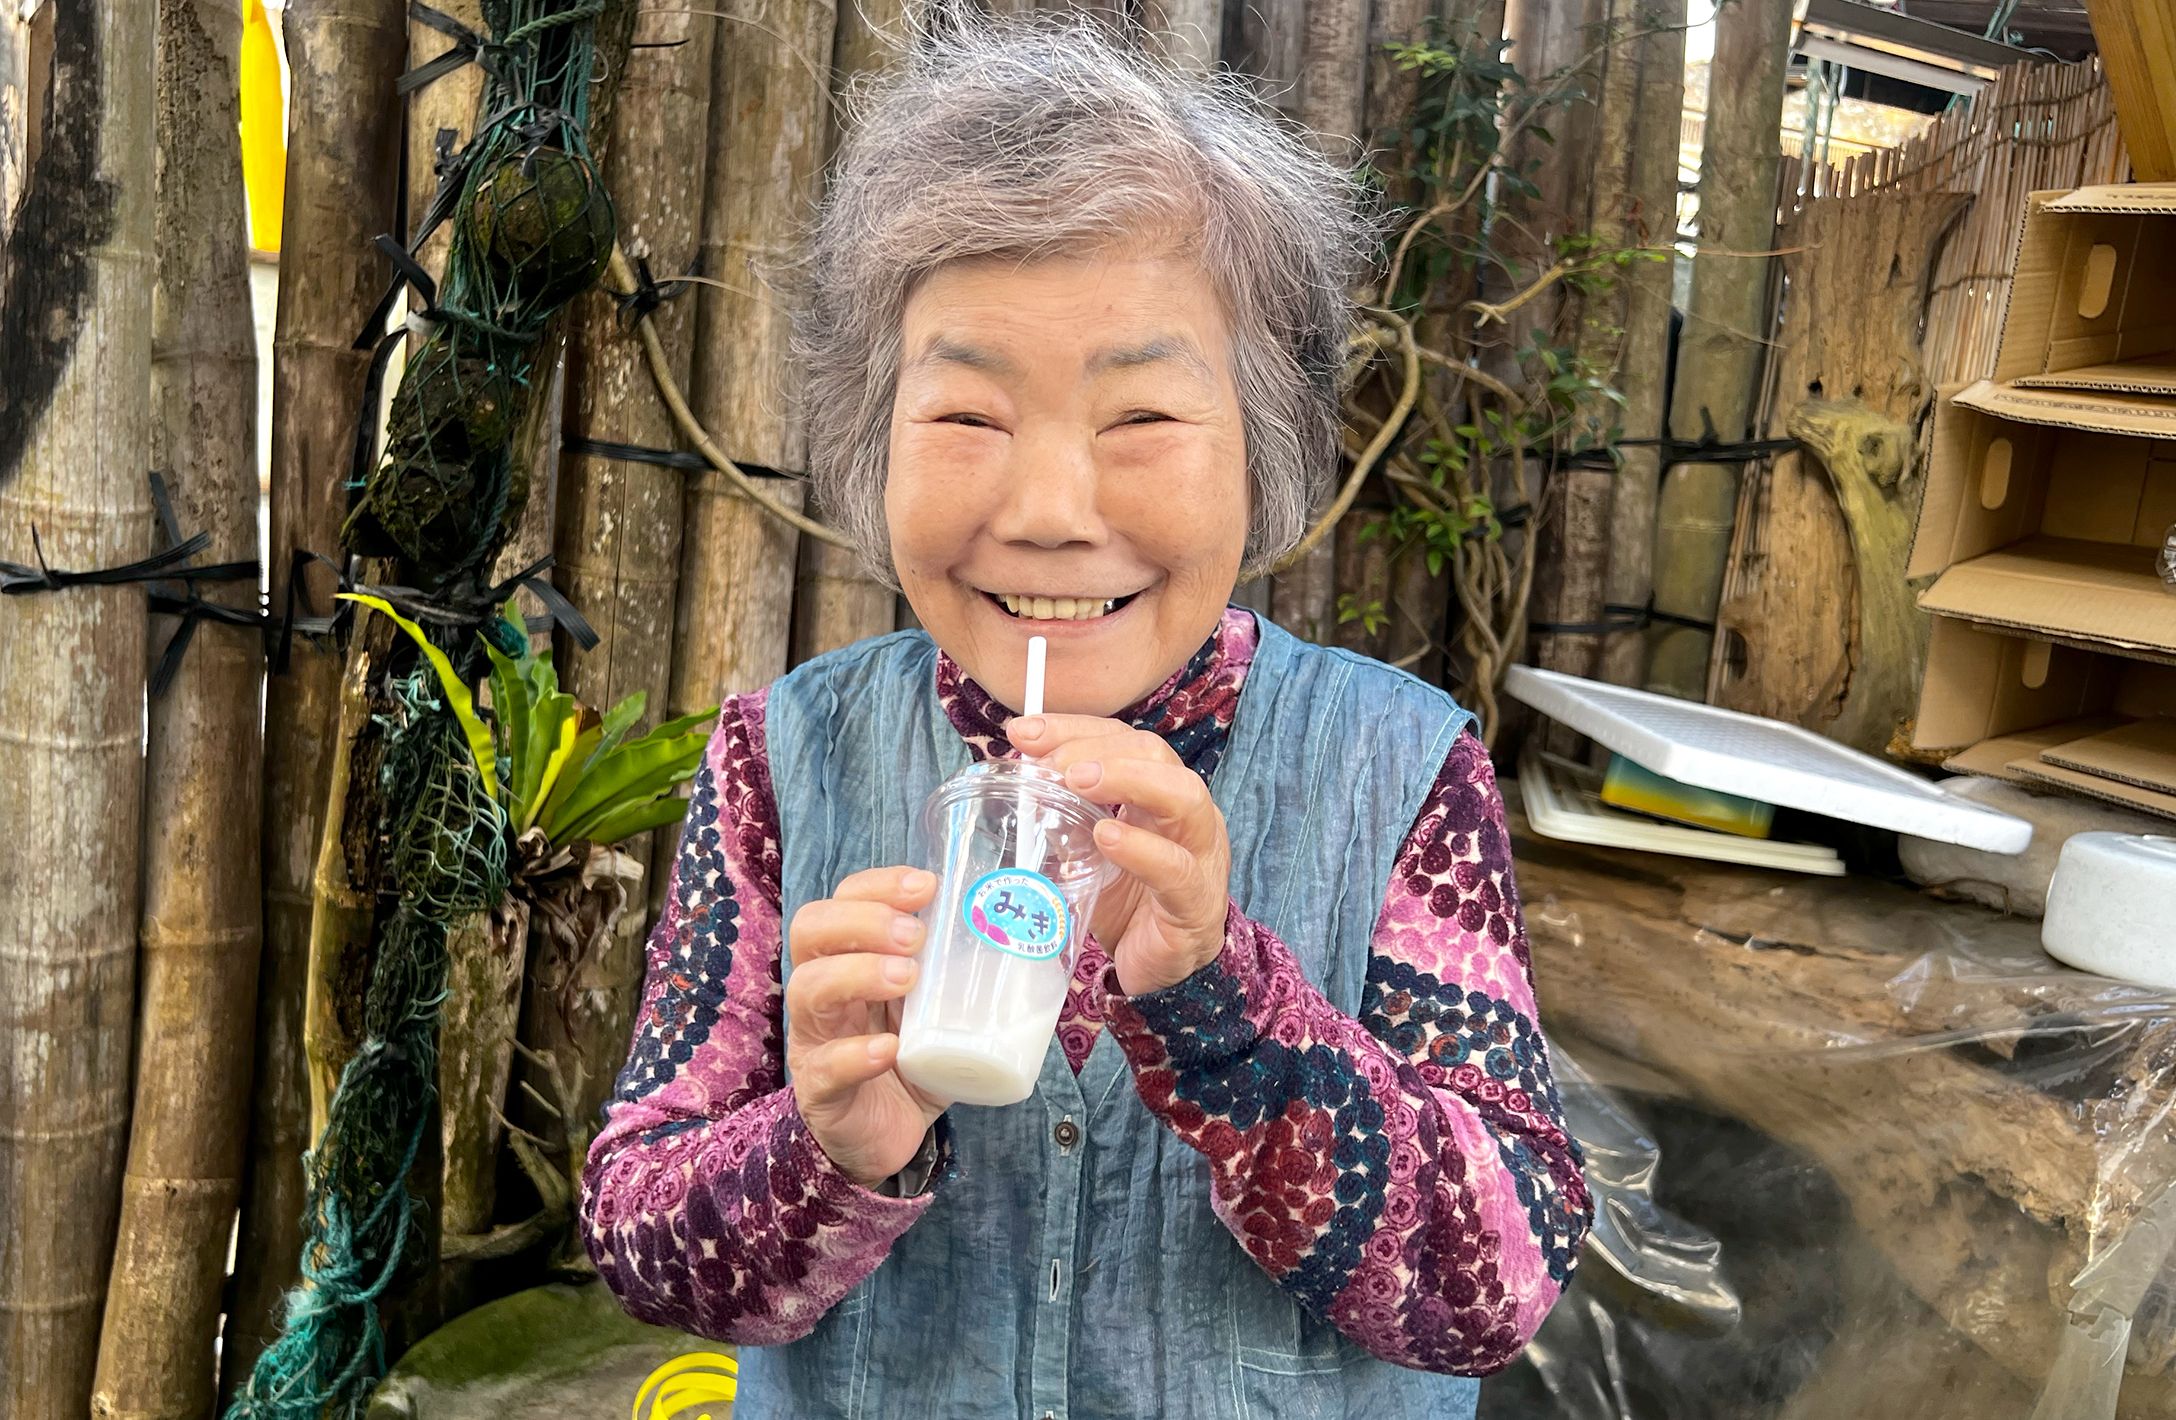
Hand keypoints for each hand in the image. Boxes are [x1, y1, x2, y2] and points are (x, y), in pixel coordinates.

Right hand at [787, 866, 948, 1188]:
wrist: (888, 1137)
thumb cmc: (914, 1058)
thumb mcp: (937, 1007)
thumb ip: (965, 971)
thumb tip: (1036, 930)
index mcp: (848, 959)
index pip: (842, 900)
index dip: (877, 885)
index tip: (926, 886)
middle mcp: (822, 992)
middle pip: (811, 930)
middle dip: (863, 921)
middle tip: (914, 936)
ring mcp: (814, 1041)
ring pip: (808, 991)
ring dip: (858, 974)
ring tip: (906, 978)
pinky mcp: (822, 1093)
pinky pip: (826, 1068)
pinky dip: (855, 1053)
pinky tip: (889, 1049)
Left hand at [1006, 715, 1231, 997]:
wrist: (1159, 971)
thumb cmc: (1127, 903)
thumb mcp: (1085, 853)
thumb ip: (1060, 820)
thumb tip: (1013, 785)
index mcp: (1158, 793)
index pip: (1121, 740)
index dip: (1073, 729)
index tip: (1023, 733)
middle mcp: (1186, 813)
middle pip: (1153, 753)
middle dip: (1096, 747)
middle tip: (1047, 761)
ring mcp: (1200, 854)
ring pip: (1182, 796)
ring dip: (1127, 779)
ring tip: (1078, 781)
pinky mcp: (1195, 901)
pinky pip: (1175, 868)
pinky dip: (1139, 847)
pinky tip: (1107, 837)